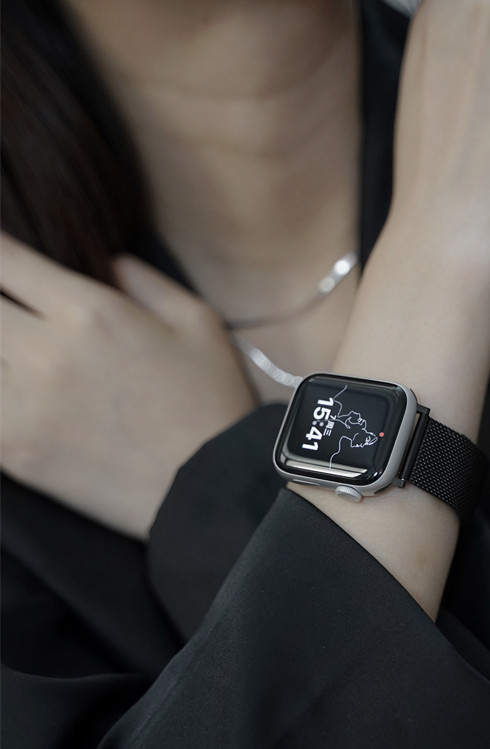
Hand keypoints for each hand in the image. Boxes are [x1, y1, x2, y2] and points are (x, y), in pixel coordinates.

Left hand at [0, 232, 255, 538]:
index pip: (1, 258)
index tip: (1, 260)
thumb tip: (106, 263)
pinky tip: (20, 399)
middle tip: (13, 317)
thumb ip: (143, 280)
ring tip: (18, 359)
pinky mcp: (14, 451)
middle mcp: (44, 351)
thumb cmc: (211, 403)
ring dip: (0, 352)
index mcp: (88, 311)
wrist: (210, 490)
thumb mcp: (197, 321)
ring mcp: (22, 405)